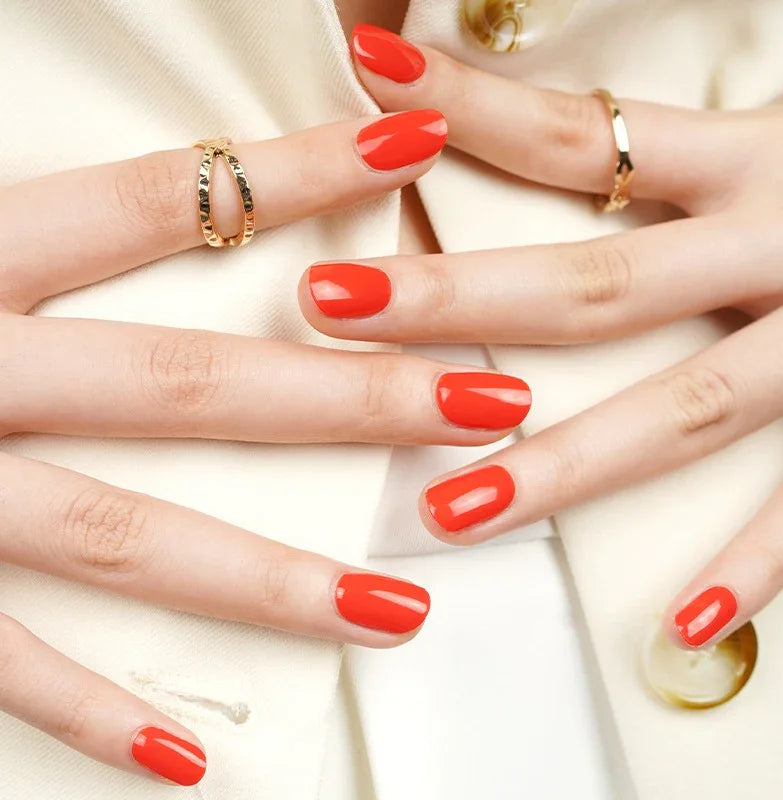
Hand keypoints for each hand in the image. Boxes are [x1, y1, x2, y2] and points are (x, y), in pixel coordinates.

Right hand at [0, 110, 535, 783]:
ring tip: (402, 607)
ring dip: (276, 580)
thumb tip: (170, 187)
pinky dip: (92, 709)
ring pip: (131, 536)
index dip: (300, 169)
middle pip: (201, 384)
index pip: (172, 199)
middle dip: (356, 396)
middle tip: (488, 406)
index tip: (412, 141)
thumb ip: (44, 222)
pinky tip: (196, 756)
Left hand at [302, 25, 782, 650]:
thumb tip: (559, 133)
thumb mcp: (775, 131)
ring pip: (681, 409)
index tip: (369, 77)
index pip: (574, 131)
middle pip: (588, 280)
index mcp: (751, 160)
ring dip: (562, 465)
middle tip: (328, 302)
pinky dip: (755, 564)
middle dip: (453, 297)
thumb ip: (668, 142)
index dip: (466, 106)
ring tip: (449, 511)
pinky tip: (681, 624)